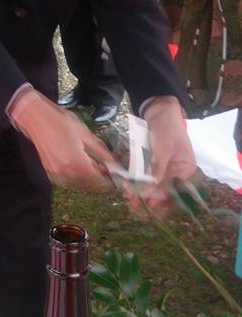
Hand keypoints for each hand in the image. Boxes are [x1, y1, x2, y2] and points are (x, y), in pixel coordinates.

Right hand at [11, 89, 116, 188]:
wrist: (36, 118)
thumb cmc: (61, 122)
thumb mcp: (85, 134)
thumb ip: (101, 152)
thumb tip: (114, 163)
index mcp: (76, 163)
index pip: (99, 179)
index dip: (110, 179)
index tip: (118, 176)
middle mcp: (66, 172)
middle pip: (90, 185)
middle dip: (101, 180)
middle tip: (109, 171)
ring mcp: (56, 174)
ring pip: (79, 185)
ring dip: (90, 180)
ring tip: (97, 168)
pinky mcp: (50, 172)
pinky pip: (68, 182)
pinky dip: (78, 179)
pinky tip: (82, 169)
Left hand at [126, 99, 196, 218]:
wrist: (159, 111)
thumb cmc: (167, 128)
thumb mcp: (163, 149)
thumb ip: (157, 169)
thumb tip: (150, 190)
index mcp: (186, 172)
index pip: (175, 193)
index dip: (161, 201)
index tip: (146, 204)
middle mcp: (177, 175)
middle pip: (164, 194)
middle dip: (149, 201)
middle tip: (134, 205)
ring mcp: (165, 171)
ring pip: (154, 190)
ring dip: (142, 195)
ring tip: (129, 198)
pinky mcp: (153, 167)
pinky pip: (147, 180)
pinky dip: (139, 185)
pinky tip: (129, 189)